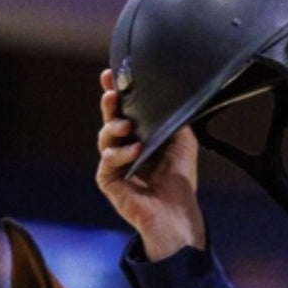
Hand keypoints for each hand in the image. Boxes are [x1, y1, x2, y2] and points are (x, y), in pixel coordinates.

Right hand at [95, 68, 206, 260]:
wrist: (178, 212)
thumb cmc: (180, 180)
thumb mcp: (182, 141)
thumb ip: (174, 119)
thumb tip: (170, 96)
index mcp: (140, 136)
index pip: (124, 111)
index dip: (116, 93)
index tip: (110, 76)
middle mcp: (124, 147)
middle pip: (110, 119)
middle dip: (109, 104)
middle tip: (112, 94)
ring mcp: (115, 164)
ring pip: (104, 137)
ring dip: (113, 127)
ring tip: (125, 125)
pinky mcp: (108, 179)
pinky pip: (108, 160)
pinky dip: (120, 154)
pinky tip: (134, 152)